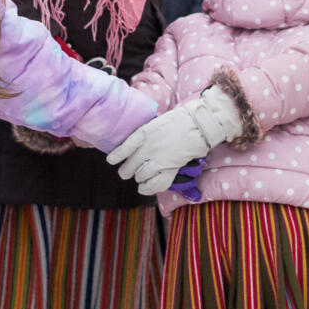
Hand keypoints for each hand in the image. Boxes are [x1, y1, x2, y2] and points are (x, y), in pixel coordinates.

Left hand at [106, 86, 247, 195]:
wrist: (198, 125)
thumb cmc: (179, 120)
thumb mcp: (156, 122)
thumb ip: (145, 135)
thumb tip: (134, 147)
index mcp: (143, 133)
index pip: (123, 149)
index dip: (115, 157)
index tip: (111, 160)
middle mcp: (148, 148)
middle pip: (128, 166)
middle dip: (127, 171)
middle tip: (128, 171)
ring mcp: (158, 159)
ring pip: (139, 176)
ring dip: (139, 178)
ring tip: (141, 176)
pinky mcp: (169, 169)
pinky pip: (153, 185)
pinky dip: (147, 188)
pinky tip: (144, 187)